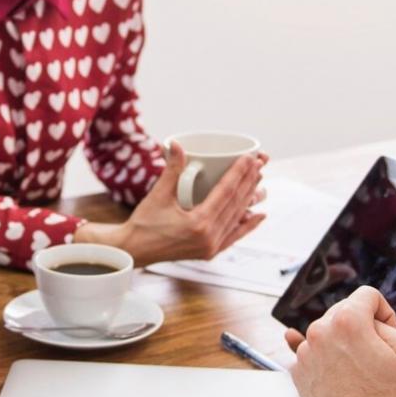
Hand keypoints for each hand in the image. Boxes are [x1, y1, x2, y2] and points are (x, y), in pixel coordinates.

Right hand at [76, 144, 265, 264]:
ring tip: (260, 181)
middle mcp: (209, 238)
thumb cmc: (143, 224)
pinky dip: (247, 225)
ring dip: (250, 198)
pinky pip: (234, 236)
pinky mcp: (210, 252)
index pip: (225, 192)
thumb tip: (176, 144)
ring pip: (237, 218)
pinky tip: (258, 215)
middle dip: (249, 181)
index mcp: (198, 224)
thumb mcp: (158, 195)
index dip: (239, 173)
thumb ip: (172, 170)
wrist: (134, 250)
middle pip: (235, 204)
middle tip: (259, 163)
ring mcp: (211, 247)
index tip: (249, 158)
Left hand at [287, 287, 395, 396]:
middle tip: (376, 354)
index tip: (388, 332)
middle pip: (344, 312)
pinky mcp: (298, 373)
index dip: (384, 313)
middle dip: (362, 327)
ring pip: (329, 334)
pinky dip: (329, 361)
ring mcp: (305, 353)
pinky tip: (342, 375)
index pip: (367, 295)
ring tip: (361, 372)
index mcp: (347, 321)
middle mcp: (320, 332)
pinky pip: (316, 355)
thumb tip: (371, 321)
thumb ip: (389, 324)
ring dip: (344, 344)